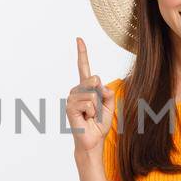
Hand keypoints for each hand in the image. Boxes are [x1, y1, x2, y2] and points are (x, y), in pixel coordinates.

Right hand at [67, 37, 116, 153]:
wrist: (93, 141)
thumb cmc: (99, 124)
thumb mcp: (109, 105)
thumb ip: (108, 92)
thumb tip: (100, 85)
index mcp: (86, 88)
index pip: (83, 67)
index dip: (82, 53)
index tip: (78, 39)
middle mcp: (76, 90)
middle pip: (94, 80)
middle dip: (101, 96)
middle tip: (95, 111)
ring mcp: (71, 98)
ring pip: (92, 93)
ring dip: (97, 107)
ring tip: (90, 116)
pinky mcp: (70, 107)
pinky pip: (89, 103)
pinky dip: (93, 112)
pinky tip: (86, 118)